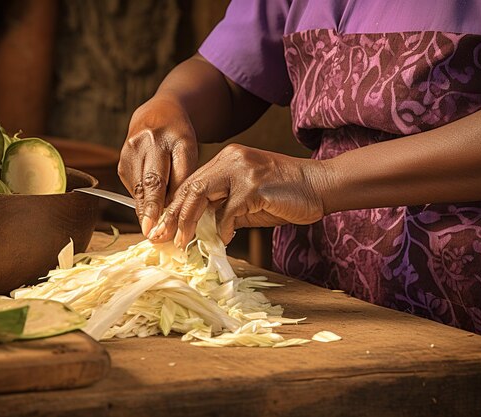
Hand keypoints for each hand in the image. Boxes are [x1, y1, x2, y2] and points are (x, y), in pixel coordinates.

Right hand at [118, 98, 198, 235]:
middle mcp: (146, 142)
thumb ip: (183, 179)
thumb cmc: (178, 138)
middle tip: (151, 234)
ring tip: (151, 230)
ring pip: (139, 188)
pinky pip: (133, 187)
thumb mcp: (189, 152)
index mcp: (172, 138)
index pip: (173, 174)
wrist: (157, 115)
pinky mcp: (121, 162)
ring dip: (145, 211)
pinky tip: (149, 209)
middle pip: (150, 182)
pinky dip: (142, 200)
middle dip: (150, 210)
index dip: (168, 201)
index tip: (165, 223)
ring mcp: (129, 152)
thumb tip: (173, 212)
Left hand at [150, 144, 325, 247]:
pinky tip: (225, 239)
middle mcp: (231, 159)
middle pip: (190, 187)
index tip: (162, 227)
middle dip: (172, 215)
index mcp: (227, 159)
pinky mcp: (254, 186)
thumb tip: (198, 229)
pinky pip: (229, 212)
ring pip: (201, 195)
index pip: (191, 182)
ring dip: (188, 222)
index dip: (173, 206)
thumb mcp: (248, 199)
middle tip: (160, 238)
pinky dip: (224, 229)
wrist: (320, 185)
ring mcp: (242, 171)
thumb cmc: (285, 196)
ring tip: (182, 242)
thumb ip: (224, 207)